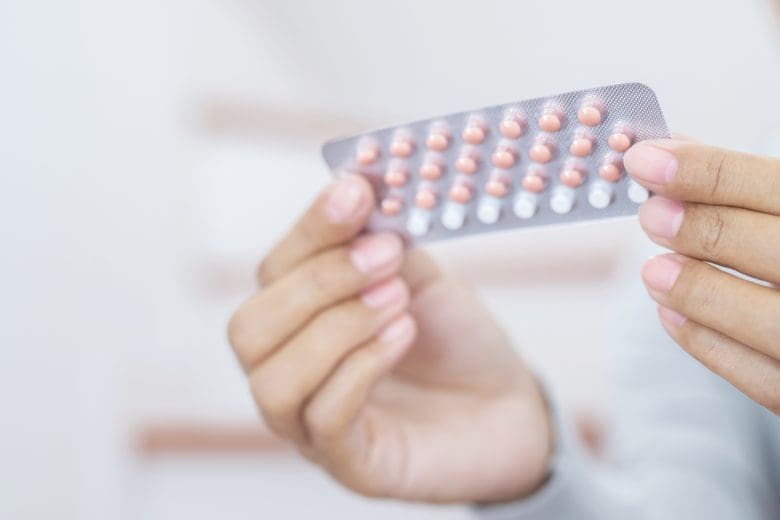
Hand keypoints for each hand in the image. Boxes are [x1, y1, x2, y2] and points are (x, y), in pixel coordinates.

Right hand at [227, 175, 551, 502]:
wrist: (508, 404)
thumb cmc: (453, 340)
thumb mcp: (418, 277)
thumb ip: (381, 241)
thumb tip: (352, 186)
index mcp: (300, 319)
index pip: (273, 271)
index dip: (310, 229)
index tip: (356, 192)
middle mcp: (290, 371)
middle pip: (250, 328)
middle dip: (317, 282)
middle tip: (384, 255)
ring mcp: (311, 423)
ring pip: (273, 379)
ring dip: (336, 326)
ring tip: (397, 299)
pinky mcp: (349, 463)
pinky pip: (324, 418)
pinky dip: (360, 366)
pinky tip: (402, 334)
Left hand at [625, 139, 779, 411]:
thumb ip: (738, 184)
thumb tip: (661, 153)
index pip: (779, 186)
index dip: (708, 170)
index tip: (642, 158)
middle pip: (779, 249)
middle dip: (704, 229)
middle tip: (649, 214)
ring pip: (772, 320)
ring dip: (700, 291)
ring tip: (652, 270)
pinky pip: (763, 378)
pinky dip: (708, 344)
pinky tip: (668, 313)